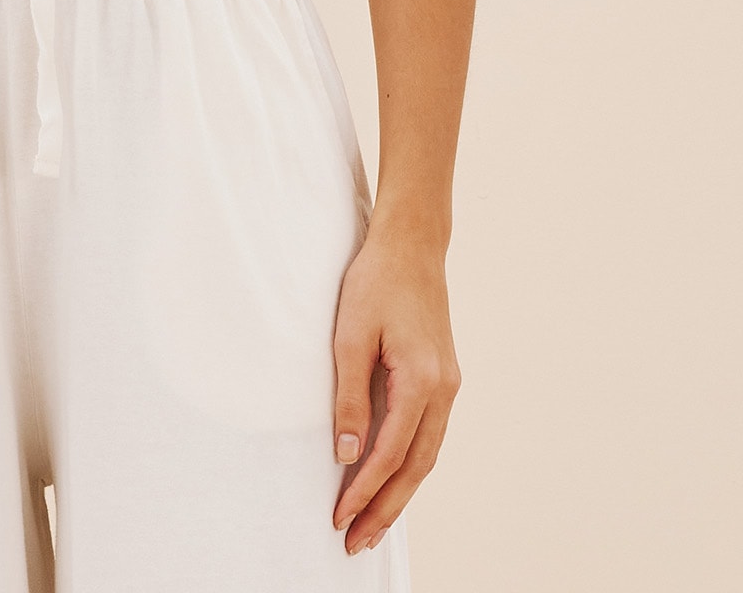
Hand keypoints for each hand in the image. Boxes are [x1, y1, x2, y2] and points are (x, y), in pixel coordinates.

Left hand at [330, 221, 461, 554]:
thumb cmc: (376, 281)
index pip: (390, 454)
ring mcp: (449, 384)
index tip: (339, 518)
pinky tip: (391, 478)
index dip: (364, 492)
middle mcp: (444, 389)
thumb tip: (348, 455)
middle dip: (387, 509)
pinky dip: (409, 463)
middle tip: (357, 543)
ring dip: (400, 492)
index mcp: (422, 380)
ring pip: (426, 455)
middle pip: (416, 467)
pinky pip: (428, 434)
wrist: (411, 244)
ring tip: (372, 524)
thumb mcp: (350, 335)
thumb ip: (349, 398)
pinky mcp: (443, 377)